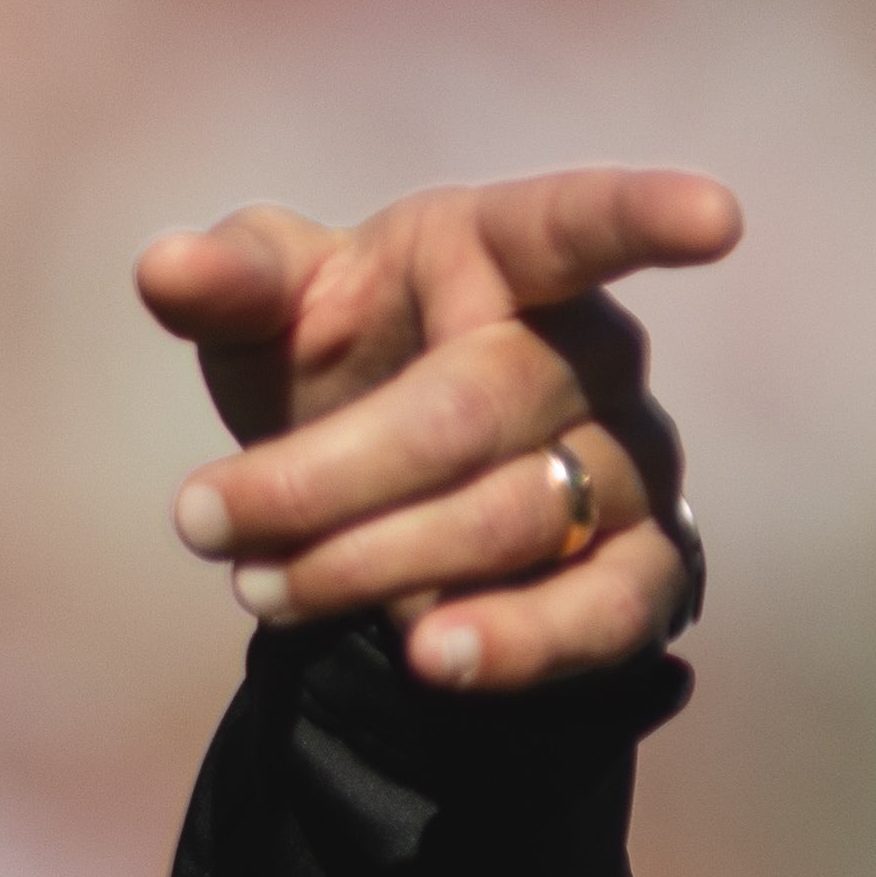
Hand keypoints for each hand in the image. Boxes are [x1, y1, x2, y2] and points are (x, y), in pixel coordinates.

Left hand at [136, 167, 739, 689]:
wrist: (370, 490)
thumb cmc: (329, 358)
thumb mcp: (266, 312)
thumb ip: (227, 283)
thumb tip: (164, 269)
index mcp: (502, 254)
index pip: (579, 223)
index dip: (645, 217)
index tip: (711, 220)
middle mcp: (591, 352)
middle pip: (472, 410)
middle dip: (322, 477)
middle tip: (201, 518)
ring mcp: (633, 460)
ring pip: (518, 516)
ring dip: (369, 563)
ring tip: (259, 588)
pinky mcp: (645, 566)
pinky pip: (605, 610)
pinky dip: (516, 641)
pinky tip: (429, 659)